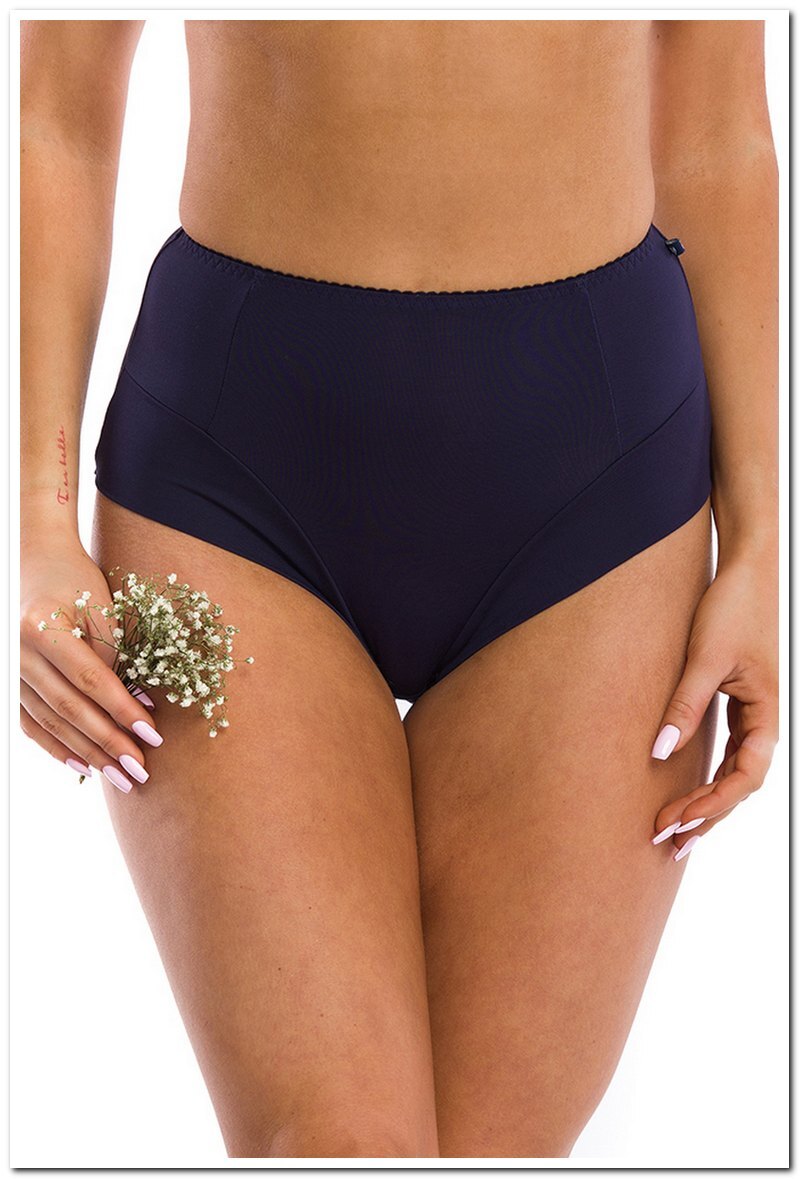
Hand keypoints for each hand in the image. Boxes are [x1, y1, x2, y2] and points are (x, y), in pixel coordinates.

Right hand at [20, 534, 163, 791]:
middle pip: (69, 707)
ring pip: (50, 721)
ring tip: (119, 776)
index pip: (91, 678)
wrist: (35, 562)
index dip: (122, 709)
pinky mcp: (7, 683)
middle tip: (140, 770)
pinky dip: (56, 747)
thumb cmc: (77, 583)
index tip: (153, 735)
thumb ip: (114, 657)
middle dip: (108, 742)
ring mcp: (7, 670)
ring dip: (87, 752)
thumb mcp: (101, 609)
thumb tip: (137, 710)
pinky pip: (30, 723)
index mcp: (43, 626)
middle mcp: (17, 652)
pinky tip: (83, 766)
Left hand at [648, 548, 778, 857]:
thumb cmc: (731, 609)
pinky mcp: (736, 705)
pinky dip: (707, 778)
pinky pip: (726, 754)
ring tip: (673, 832)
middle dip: (705, 815)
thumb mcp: (704, 658)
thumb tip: (658, 752)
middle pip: (738, 784)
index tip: (677, 822)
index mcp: (766, 713)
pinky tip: (685, 795)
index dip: (712, 804)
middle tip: (666, 842)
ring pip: (732, 773)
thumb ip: (684, 705)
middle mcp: (763, 720)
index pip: (745, 777)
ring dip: (705, 802)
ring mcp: (752, 715)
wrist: (746, 572)